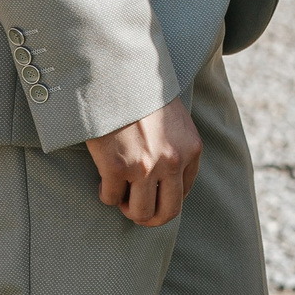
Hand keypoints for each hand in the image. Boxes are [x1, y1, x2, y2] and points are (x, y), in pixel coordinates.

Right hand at [86, 99, 201, 226]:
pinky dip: (105, 194)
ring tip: (120, 195)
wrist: (118, 76)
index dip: (164, 199)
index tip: (151, 194)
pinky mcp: (116, 167)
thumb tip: (167, 179)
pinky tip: (103, 180)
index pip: (184, 193)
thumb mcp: (174, 120)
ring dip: (127, 208)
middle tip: (135, 209)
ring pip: (139, 213)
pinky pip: (110, 198)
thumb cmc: (143, 95)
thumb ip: (177, 147)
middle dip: (150, 218)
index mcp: (191, 149)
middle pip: (167, 212)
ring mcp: (145, 167)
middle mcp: (172, 162)